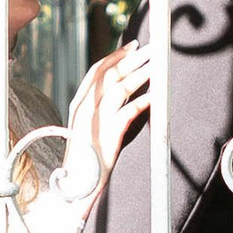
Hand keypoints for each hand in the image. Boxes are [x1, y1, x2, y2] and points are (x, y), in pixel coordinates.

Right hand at [58, 37, 149, 196]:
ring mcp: (94, 121)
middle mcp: (84, 109)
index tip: (132, 47)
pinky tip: (155, 97)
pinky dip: (143, 102)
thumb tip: (122, 91)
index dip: (115, 56)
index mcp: (79, 104)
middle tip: (151, 49)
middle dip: (132, 59)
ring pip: (119, 88)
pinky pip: (128, 112)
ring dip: (140, 75)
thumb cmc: (85, 159)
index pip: (96, 71)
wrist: (74, 186)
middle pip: (109, 75)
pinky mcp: (106, 136)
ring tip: (157, 67)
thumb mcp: (88, 129)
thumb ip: (100, 110)